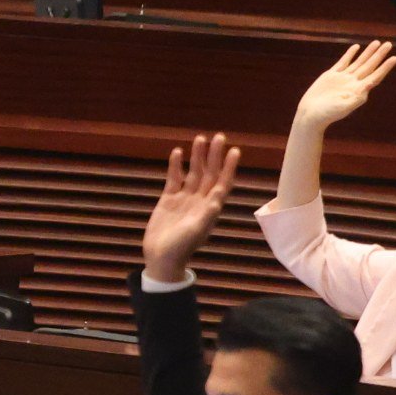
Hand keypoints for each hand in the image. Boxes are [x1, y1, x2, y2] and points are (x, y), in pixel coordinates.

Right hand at [140, 133, 242, 284]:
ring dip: (197, 156)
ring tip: (199, 138)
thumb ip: (207, 213)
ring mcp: (184, 198)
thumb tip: (219, 195)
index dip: (229, 167)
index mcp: (210, 207)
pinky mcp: (168, 199)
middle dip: (213, 155)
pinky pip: (174, 178)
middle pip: (209, 173)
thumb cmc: (181, 247)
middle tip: (218, 136)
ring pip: (193, 172)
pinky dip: (175, 165)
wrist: (161, 258)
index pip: (223, 182)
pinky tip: (177, 152)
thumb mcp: (196, 230)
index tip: (234, 151)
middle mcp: (200, 200)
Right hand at [293, 40, 395, 130]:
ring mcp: (342, 78)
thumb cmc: (327, 114)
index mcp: (358, 91)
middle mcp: (352, 83)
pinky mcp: (331, 75)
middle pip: (369, 66)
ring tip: (377, 42)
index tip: (394, 58)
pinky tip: (356, 48)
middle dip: (378, 55)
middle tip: (388, 44)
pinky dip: (350, 54)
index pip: (375, 76)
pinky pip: (343, 62)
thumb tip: (369, 85)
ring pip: (358, 62)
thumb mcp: (343, 107)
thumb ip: (357, 97)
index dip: (385, 67)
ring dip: (367, 53)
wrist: (310, 114)